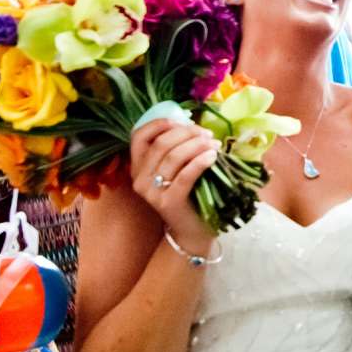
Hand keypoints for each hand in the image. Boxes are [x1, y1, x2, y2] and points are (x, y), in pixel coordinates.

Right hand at [130, 116, 219, 254]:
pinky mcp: (168, 202)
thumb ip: (174, 149)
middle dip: (186, 133)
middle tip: (207, 134)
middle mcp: (139, 179)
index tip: (181, 121)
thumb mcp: (174, 171)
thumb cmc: (186, 195)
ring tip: (214, 144)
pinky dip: (200, 162)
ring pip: (173, 157)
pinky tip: (213, 156)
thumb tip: (192, 124)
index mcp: (137, 167)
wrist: (191, 231)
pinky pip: (185, 175)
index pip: (138, 136)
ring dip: (197, 145)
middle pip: (161, 144)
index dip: (159, 123)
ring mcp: (152, 192)